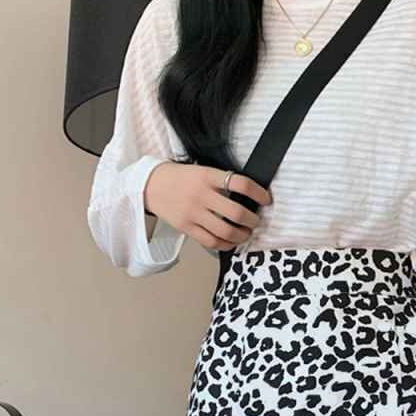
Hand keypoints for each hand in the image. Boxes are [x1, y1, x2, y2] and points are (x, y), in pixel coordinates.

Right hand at [143, 163, 271, 250]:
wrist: (149, 185)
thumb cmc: (180, 178)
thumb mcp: (201, 171)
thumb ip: (221, 181)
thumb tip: (248, 196)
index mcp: (208, 176)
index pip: (241, 184)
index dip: (258, 193)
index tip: (266, 199)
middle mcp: (202, 195)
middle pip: (236, 213)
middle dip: (252, 220)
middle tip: (255, 221)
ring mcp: (193, 213)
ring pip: (226, 231)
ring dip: (242, 235)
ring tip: (246, 233)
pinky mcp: (186, 227)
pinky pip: (211, 241)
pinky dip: (226, 244)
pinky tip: (231, 241)